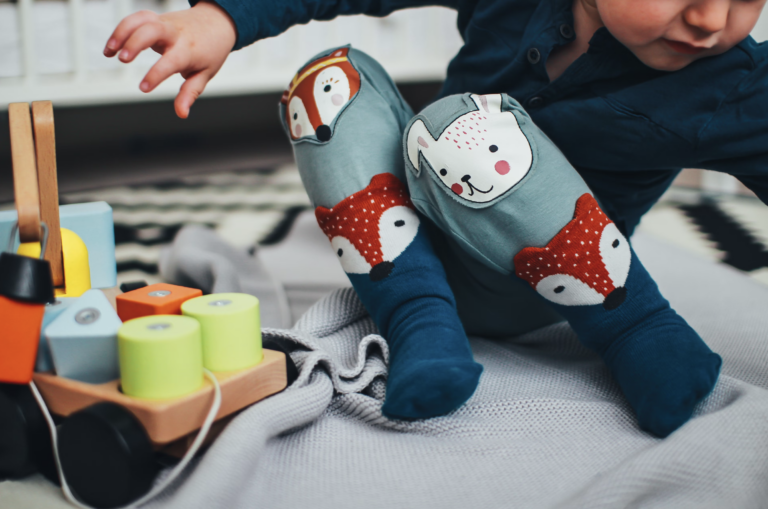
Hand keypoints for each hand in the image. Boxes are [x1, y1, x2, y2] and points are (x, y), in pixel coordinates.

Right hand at [104, 1, 236, 117]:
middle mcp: (175, 34)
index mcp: (188, 51)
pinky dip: (121, 29)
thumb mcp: (204, 74)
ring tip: (108, 53)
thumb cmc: (209, 52)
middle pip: (152, 30)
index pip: (170, 61)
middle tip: (122, 60)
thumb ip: (190, 93)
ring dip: (121, 33)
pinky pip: (136, 19)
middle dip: (135, 43)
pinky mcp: (156, 18)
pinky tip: (111, 47)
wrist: (216, 22)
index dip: (156, 74)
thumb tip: (182, 114)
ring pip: (140, 20)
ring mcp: (164, 23)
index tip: (143, 89)